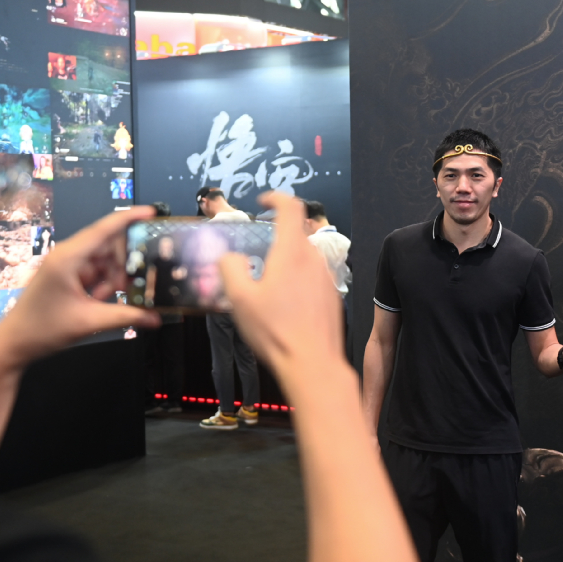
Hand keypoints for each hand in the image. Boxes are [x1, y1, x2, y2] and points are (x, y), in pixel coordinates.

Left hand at [0, 206, 160, 367]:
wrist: (14, 344)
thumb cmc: (41, 329)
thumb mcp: (90, 322)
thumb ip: (127, 317)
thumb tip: (155, 317)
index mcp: (67, 258)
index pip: (103, 229)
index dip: (129, 218)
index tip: (151, 212)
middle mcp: (67, 256)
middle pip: (108, 246)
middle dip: (126, 262)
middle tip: (144, 278)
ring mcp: (66, 266)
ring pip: (104, 262)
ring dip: (115, 278)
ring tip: (117, 297)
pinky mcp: (67, 277)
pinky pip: (95, 273)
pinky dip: (105, 285)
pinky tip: (105, 301)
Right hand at [219, 192, 342, 374]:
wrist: (312, 363)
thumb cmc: (276, 332)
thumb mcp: (239, 299)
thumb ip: (230, 268)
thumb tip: (230, 257)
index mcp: (292, 252)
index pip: (291, 207)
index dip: (276, 197)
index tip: (263, 202)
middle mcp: (314, 260)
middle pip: (297, 233)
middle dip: (276, 237)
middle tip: (257, 252)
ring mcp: (326, 278)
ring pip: (305, 257)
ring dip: (287, 261)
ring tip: (268, 284)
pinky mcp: (332, 296)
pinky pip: (313, 277)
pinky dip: (298, 280)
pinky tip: (285, 304)